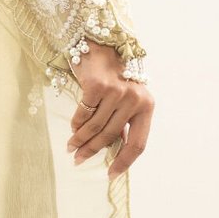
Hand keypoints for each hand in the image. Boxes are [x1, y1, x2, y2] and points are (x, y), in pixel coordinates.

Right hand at [65, 42, 153, 177]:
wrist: (102, 43)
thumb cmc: (114, 75)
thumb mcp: (127, 98)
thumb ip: (124, 121)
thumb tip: (113, 151)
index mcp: (147, 107)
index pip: (138, 144)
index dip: (124, 162)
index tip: (111, 174)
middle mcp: (135, 100)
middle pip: (111, 136)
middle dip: (92, 151)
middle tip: (79, 160)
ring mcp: (117, 92)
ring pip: (95, 127)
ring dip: (80, 139)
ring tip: (71, 147)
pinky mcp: (98, 86)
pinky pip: (84, 113)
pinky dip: (76, 123)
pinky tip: (72, 128)